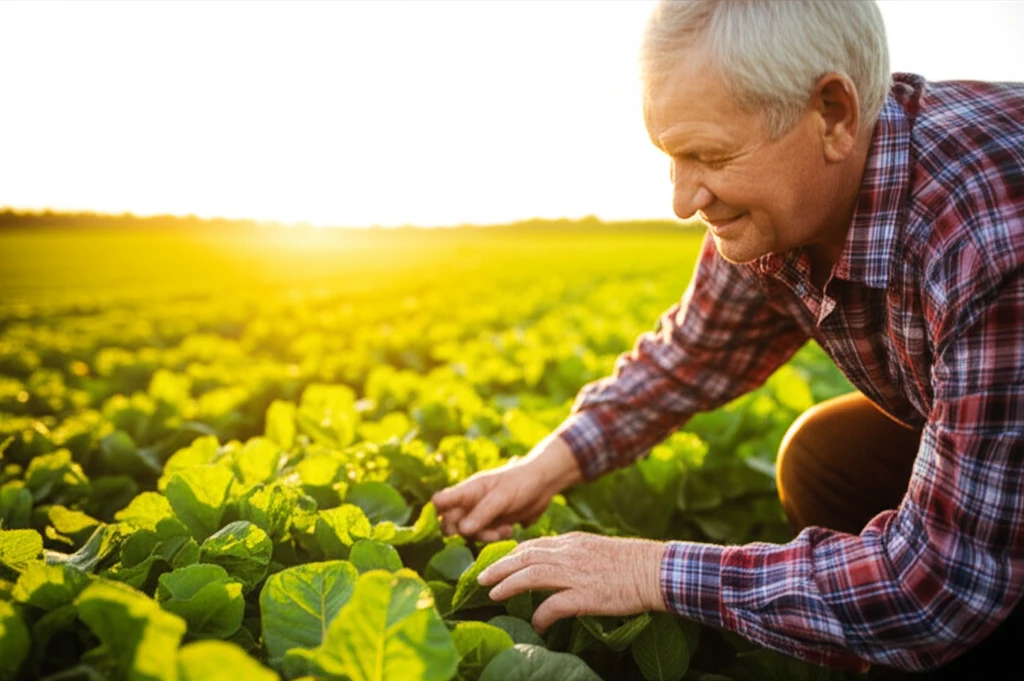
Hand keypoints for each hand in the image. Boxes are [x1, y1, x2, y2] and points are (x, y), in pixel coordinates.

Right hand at [431, 433, 582, 541]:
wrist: (544, 483)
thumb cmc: (521, 483)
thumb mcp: (502, 496)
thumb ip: (482, 512)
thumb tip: (460, 530)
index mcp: (468, 490)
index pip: (441, 501)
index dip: (440, 515)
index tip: (454, 526)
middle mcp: (470, 502)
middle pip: (451, 523)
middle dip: (464, 531)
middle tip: (481, 532)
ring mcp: (480, 513)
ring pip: (468, 533)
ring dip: (484, 536)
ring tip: (504, 531)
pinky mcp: (492, 523)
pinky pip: (484, 536)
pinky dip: (494, 537)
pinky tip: (509, 530)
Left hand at [477, 532, 666, 633]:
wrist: (655, 570)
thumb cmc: (631, 562)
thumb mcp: (596, 547)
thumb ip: (574, 553)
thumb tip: (555, 563)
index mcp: (572, 541)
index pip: (533, 544)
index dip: (511, 554)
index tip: (497, 563)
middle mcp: (570, 554)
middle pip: (525, 557)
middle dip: (499, 567)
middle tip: (480, 577)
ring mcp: (576, 574)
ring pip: (531, 575)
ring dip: (508, 584)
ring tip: (492, 593)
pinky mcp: (586, 595)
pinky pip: (554, 606)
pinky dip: (541, 615)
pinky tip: (536, 625)